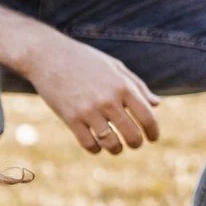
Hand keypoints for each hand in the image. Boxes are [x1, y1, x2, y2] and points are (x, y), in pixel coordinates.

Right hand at [16, 30, 160, 153]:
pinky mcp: (70, 119)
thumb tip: (157, 104)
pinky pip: (89, 144)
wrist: (48, 55)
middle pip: (132, 134)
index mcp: (123, 86)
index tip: (152, 138)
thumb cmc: (85, 60)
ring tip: (116, 147)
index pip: (147, 117)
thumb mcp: (115, 67)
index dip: (153, 132)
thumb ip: (137, 86)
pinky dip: (96, 149)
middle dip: (136, 143)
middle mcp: (108, 99)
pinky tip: (97, 145)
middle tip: (134, 143)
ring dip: (116, 149)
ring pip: (111, 143)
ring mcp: (88, 110)